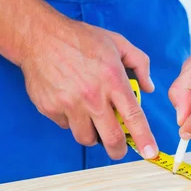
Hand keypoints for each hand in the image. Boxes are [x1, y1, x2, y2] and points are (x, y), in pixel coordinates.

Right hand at [19, 15, 157, 159]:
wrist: (40, 37)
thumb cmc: (79, 39)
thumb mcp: (117, 42)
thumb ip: (139, 63)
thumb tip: (148, 87)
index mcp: (112, 80)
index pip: (133, 116)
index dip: (144, 138)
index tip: (150, 153)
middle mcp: (92, 96)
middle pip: (111, 138)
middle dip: (118, 150)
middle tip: (119, 150)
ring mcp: (69, 105)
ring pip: (86, 138)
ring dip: (93, 135)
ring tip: (92, 121)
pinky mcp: (51, 109)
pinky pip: (65, 126)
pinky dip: (71, 121)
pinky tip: (70, 104)